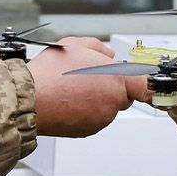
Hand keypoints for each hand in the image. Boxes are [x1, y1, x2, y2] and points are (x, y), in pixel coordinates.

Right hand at [27, 37, 145, 136]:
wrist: (29, 100)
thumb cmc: (50, 74)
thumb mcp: (76, 45)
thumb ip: (98, 47)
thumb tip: (108, 54)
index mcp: (116, 80)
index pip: (145, 86)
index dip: (144, 83)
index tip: (146, 84)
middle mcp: (112, 102)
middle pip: (123, 95)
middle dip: (111, 87)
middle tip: (88, 77)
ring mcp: (100, 119)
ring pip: (106, 108)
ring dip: (96, 100)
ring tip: (72, 88)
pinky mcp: (87, 130)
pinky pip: (93, 119)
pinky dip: (84, 112)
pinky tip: (68, 101)